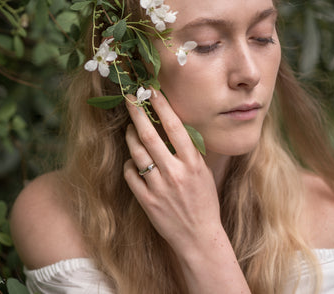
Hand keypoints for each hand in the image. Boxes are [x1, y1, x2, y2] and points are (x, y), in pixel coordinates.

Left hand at [123, 89, 221, 255]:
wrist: (199, 237)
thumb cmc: (204, 202)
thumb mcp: (203, 173)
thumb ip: (190, 151)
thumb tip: (174, 127)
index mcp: (193, 163)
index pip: (175, 127)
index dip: (161, 106)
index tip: (151, 91)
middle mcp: (175, 173)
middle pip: (150, 136)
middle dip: (137, 113)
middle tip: (129, 99)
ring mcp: (159, 187)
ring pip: (137, 153)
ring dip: (130, 137)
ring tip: (130, 129)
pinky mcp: (147, 201)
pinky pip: (131, 174)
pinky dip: (130, 164)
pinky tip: (134, 161)